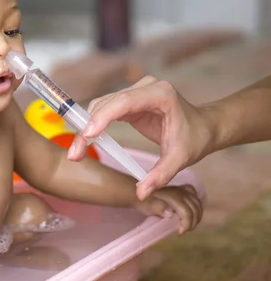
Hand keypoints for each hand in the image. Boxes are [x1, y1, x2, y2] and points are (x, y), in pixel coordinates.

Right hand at [67, 76, 213, 198]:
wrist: (204, 127)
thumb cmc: (194, 139)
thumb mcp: (180, 159)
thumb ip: (160, 175)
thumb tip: (141, 193)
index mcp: (160, 95)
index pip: (125, 102)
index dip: (103, 117)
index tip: (87, 135)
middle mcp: (145, 87)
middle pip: (107, 104)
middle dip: (88, 128)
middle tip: (76, 153)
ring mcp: (135, 91)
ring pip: (101, 106)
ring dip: (86, 127)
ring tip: (78, 151)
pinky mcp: (129, 100)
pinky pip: (105, 109)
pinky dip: (94, 125)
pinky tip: (86, 142)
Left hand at [133, 185, 202, 234]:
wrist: (140, 193)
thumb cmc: (144, 202)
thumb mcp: (148, 207)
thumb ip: (158, 208)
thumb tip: (170, 213)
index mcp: (172, 196)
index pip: (186, 212)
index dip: (186, 224)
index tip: (179, 233)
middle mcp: (180, 191)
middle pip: (194, 208)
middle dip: (192, 222)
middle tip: (185, 230)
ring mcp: (182, 189)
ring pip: (198, 203)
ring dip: (197, 216)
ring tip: (189, 226)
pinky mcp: (184, 189)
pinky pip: (196, 197)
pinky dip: (197, 207)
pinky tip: (193, 214)